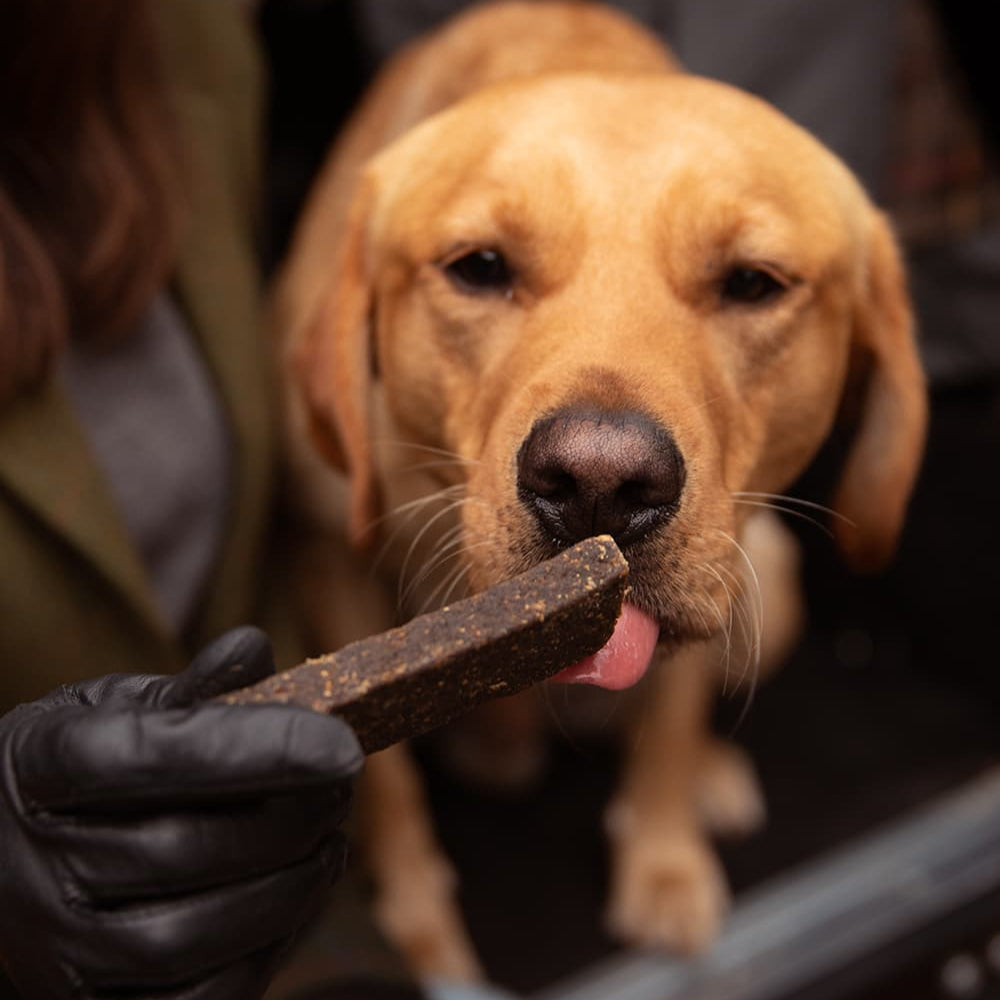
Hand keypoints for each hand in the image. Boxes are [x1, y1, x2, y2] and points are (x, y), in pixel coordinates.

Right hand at [0, 627, 362, 998]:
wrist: (6, 862)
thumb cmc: (82, 770)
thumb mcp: (115, 710)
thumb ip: (189, 689)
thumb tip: (255, 647)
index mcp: (39, 767)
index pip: (152, 755)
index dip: (257, 747)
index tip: (343, 742)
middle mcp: (32, 866)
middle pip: (182, 849)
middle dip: (289, 816)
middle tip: (343, 782)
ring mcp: (56, 950)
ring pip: (189, 937)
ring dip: (287, 886)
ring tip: (329, 836)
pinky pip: (196, 999)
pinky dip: (265, 949)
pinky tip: (297, 894)